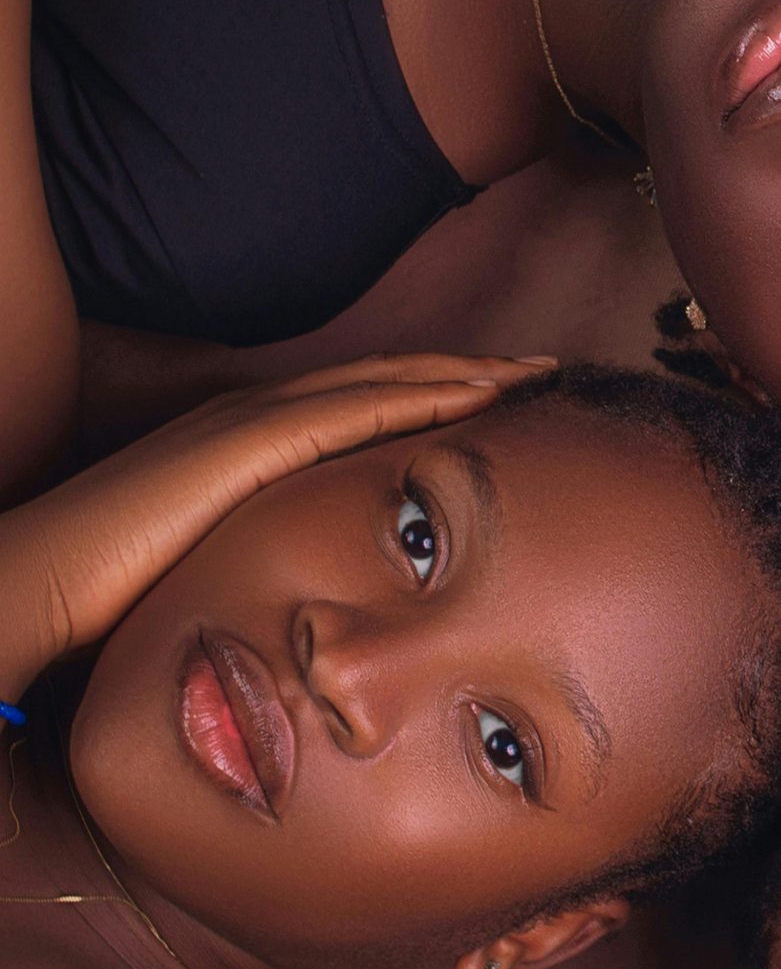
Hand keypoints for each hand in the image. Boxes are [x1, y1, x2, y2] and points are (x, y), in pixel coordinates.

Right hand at [0, 354, 544, 692]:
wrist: (34, 585)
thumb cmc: (112, 595)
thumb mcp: (217, 565)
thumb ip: (266, 558)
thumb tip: (316, 598)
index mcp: (248, 443)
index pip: (363, 404)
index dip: (437, 393)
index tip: (505, 400)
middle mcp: (253, 417)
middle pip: (386, 378)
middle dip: (468, 370)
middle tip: (542, 370)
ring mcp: (248, 423)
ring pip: (382, 381)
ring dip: (463, 374)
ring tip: (531, 373)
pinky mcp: (245, 446)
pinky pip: (354, 411)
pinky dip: (421, 397)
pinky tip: (476, 397)